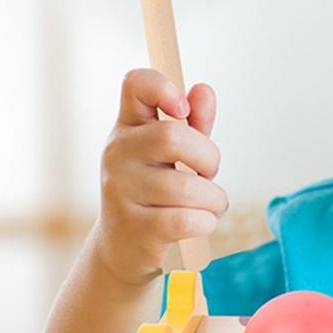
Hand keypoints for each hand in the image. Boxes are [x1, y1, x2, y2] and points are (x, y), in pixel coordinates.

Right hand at [96, 69, 228, 284]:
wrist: (125, 247)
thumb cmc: (157, 196)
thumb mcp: (174, 158)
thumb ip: (193, 126)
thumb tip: (205, 91)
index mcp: (128, 127)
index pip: (135, 85)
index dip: (163, 87)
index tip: (183, 109)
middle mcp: (118, 153)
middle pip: (173, 137)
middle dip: (209, 159)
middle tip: (209, 176)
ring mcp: (121, 190)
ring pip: (187, 187)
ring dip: (214, 200)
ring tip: (210, 207)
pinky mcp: (135, 227)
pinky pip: (186, 220)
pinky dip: (206, 223)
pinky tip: (201, 224)